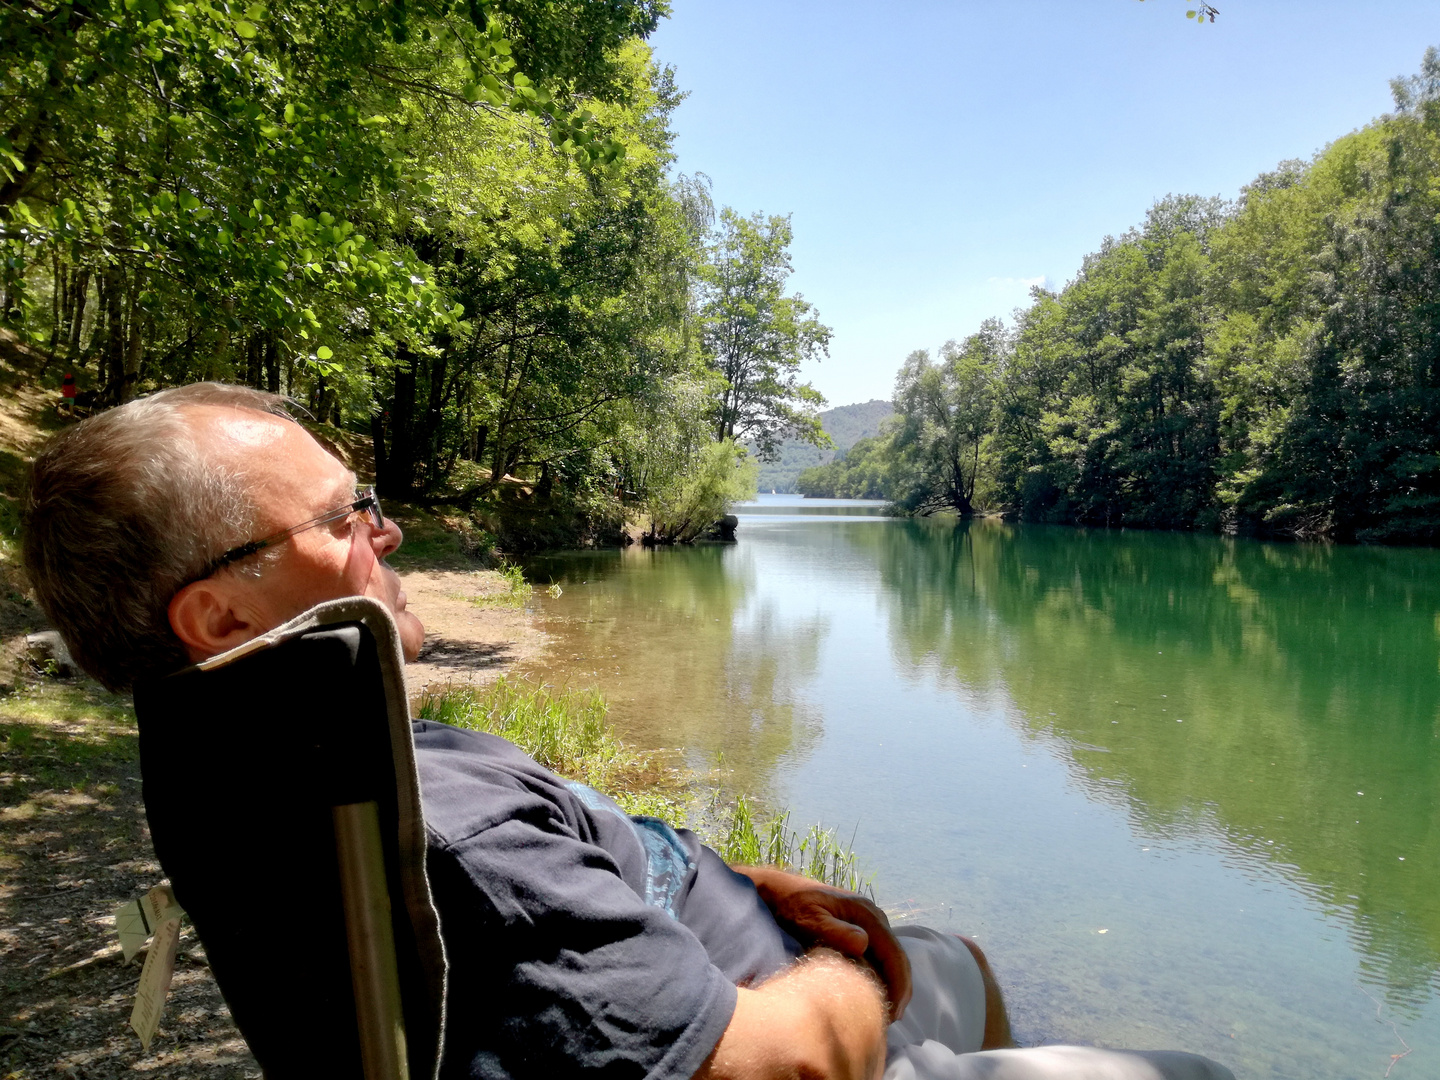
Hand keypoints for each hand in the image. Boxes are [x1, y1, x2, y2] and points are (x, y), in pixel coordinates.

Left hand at [732, 865, 910, 1020]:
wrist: (780, 890)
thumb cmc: (792, 905)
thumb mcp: (809, 917)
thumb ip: (834, 930)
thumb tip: (863, 943)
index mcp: (866, 914)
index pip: (893, 954)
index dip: (897, 985)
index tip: (893, 1012)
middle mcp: (873, 916)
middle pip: (897, 957)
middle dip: (899, 989)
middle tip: (891, 1020)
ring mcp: (868, 921)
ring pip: (891, 957)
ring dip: (893, 984)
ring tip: (885, 1012)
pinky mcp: (859, 927)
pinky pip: (879, 954)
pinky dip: (882, 975)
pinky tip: (873, 993)